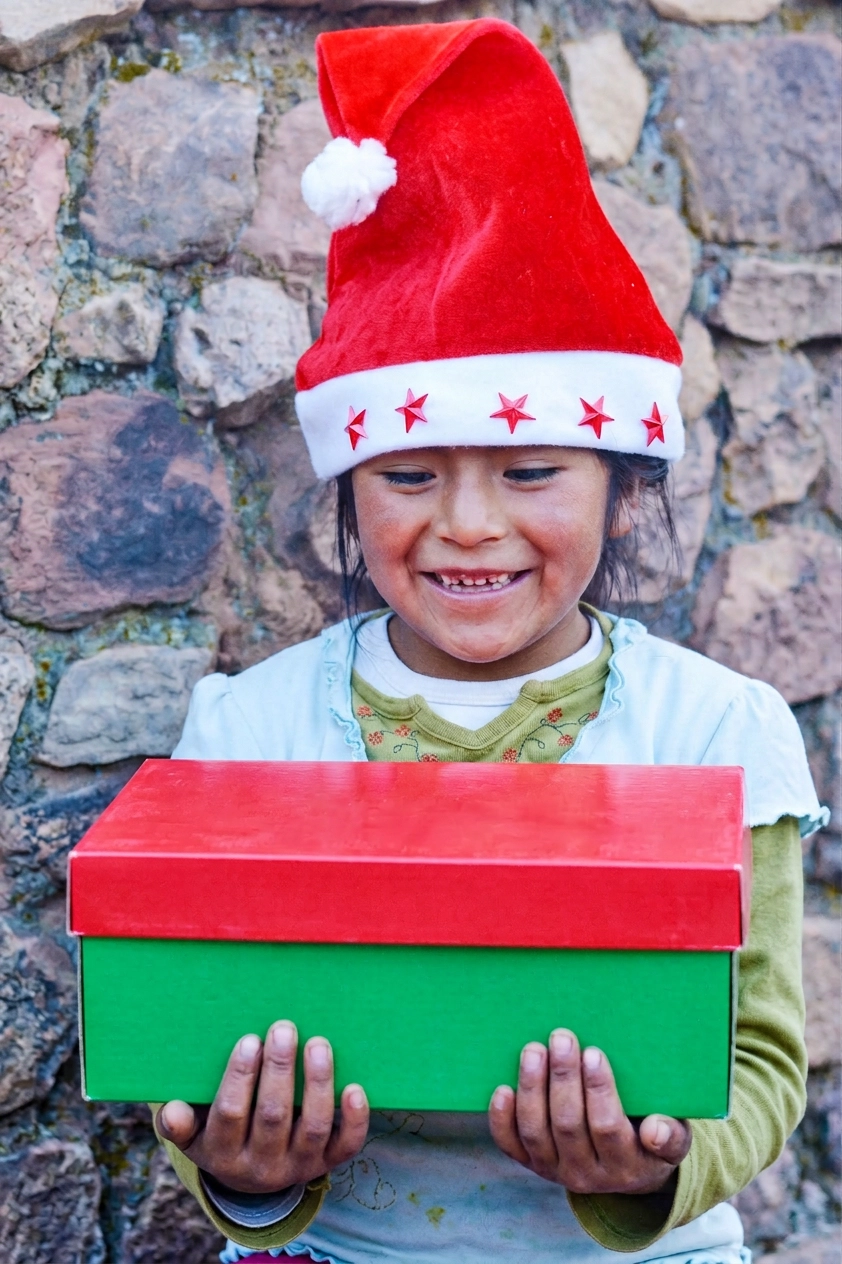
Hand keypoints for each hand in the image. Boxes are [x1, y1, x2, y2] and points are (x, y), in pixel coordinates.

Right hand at [155, 1020, 368, 1193]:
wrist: (252, 1174)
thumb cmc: (219, 1132)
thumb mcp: (193, 1133)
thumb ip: (180, 1122)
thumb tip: (172, 1111)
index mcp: (223, 1153)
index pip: (231, 1114)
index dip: (240, 1077)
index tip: (249, 1040)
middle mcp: (261, 1165)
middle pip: (273, 1116)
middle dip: (279, 1069)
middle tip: (283, 1028)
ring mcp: (297, 1165)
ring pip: (313, 1126)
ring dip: (318, 1083)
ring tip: (318, 1043)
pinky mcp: (326, 1163)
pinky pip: (345, 1146)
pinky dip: (355, 1119)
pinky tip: (355, 1087)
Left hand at [489, 1029, 690, 1195]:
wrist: (627, 1170)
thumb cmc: (652, 1139)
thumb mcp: (674, 1140)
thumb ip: (671, 1136)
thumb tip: (656, 1130)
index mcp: (626, 1166)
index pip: (607, 1127)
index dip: (598, 1090)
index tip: (594, 1052)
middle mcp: (587, 1175)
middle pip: (567, 1125)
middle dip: (562, 1078)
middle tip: (561, 1037)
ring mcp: (556, 1171)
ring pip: (536, 1132)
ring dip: (532, 1088)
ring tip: (533, 1050)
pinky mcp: (533, 1164)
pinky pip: (512, 1145)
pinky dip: (502, 1119)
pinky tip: (502, 1089)